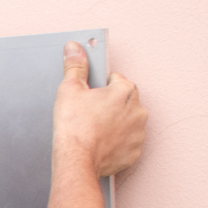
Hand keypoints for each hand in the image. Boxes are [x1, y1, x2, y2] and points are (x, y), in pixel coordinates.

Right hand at [52, 42, 146, 178]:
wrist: (76, 160)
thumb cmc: (74, 127)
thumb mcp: (69, 90)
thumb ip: (75, 66)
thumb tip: (74, 48)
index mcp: (126, 90)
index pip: (116, 80)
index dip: (100, 87)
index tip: (91, 97)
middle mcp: (138, 110)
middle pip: (125, 101)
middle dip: (111, 105)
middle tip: (90, 114)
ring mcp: (138, 133)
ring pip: (128, 122)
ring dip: (116, 124)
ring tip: (95, 131)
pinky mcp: (134, 152)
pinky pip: (127, 143)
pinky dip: (117, 144)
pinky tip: (101, 145)